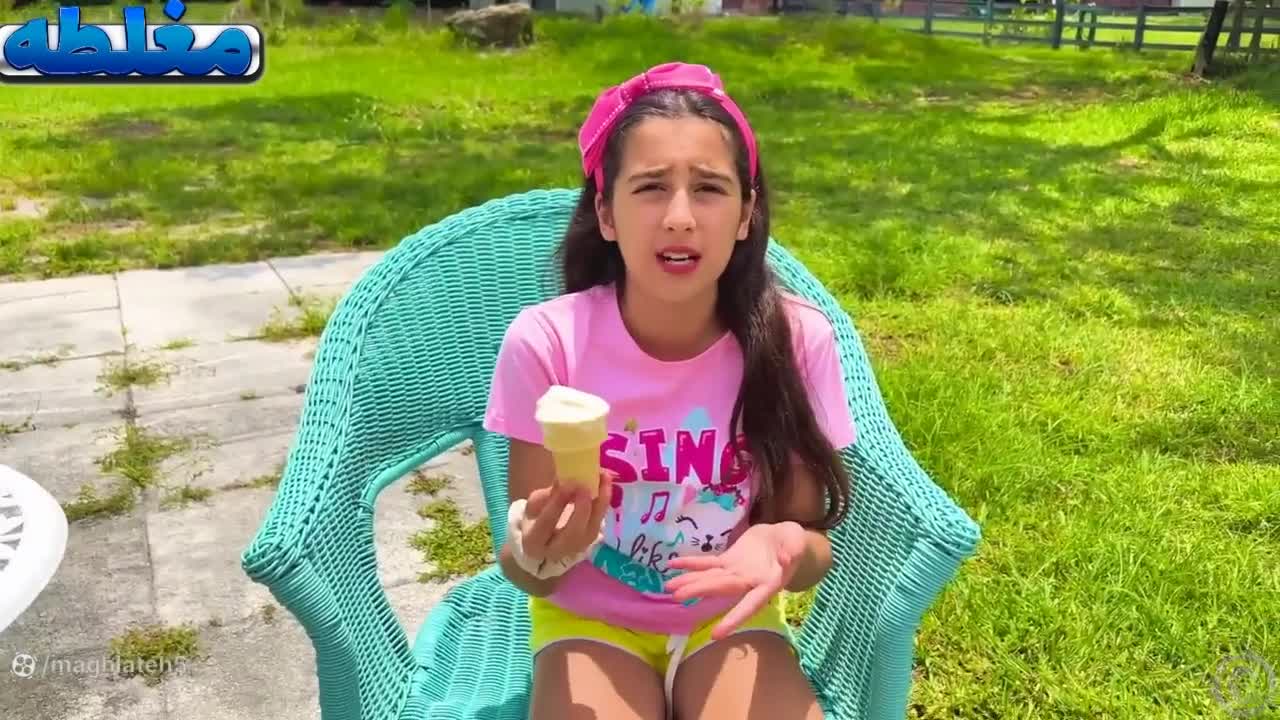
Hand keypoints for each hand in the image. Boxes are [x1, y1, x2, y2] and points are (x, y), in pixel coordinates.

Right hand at [517, 470, 613, 569]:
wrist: (547, 536)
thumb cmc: (536, 517)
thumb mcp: (534, 505)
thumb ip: (546, 495)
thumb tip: (562, 481)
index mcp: (533, 543)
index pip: (546, 524)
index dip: (556, 504)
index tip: (565, 485)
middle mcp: (556, 551)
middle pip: (573, 533)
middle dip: (581, 508)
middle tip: (585, 486)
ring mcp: (576, 548)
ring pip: (591, 529)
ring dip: (599, 502)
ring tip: (603, 478)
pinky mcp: (590, 540)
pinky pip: (599, 522)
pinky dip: (604, 502)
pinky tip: (605, 483)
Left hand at [664, 521, 807, 640]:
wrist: (784, 538)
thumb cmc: (794, 542)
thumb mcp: (798, 542)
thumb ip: (793, 550)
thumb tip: (786, 560)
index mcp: (767, 584)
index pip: (750, 605)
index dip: (734, 619)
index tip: (716, 635)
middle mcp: (748, 583)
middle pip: (722, 589)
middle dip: (700, 591)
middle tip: (677, 596)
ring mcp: (736, 572)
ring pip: (710, 578)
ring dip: (690, 582)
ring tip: (669, 587)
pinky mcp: (728, 561)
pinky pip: (708, 563)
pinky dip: (691, 564)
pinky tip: (673, 565)